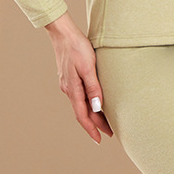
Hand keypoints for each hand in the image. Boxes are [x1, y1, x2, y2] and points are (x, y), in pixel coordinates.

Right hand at [45, 12, 112, 144]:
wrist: (63, 33)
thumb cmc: (77, 47)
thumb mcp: (88, 66)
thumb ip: (93, 87)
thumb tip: (97, 107)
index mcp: (73, 89)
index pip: (82, 116)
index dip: (91, 129)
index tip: (100, 140)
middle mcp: (68, 89)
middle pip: (82, 112)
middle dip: (95, 124)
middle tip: (109, 132)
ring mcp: (67, 83)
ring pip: (80, 104)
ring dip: (92, 114)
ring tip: (105, 120)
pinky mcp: (69, 77)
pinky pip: (79, 96)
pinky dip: (88, 103)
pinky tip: (94, 101)